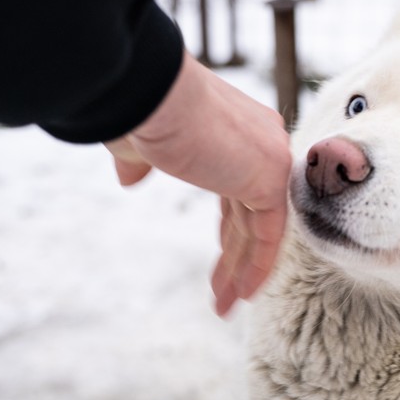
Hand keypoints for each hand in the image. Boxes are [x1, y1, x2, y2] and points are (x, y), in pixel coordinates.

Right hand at [106, 51, 290, 314]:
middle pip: (253, 212)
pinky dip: (258, 266)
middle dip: (237, 256)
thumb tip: (129, 178)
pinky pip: (269, 233)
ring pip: (261, 228)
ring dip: (242, 271)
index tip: (220, 258)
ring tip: (226, 307)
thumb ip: (142, 162)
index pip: (241, 190)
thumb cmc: (141, 109)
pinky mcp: (269, 177)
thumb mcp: (140, 143)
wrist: (151, 93)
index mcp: (239, 131)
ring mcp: (270, 158)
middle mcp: (263, 142)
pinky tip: (243, 295)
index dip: (230, 229)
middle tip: (225, 292)